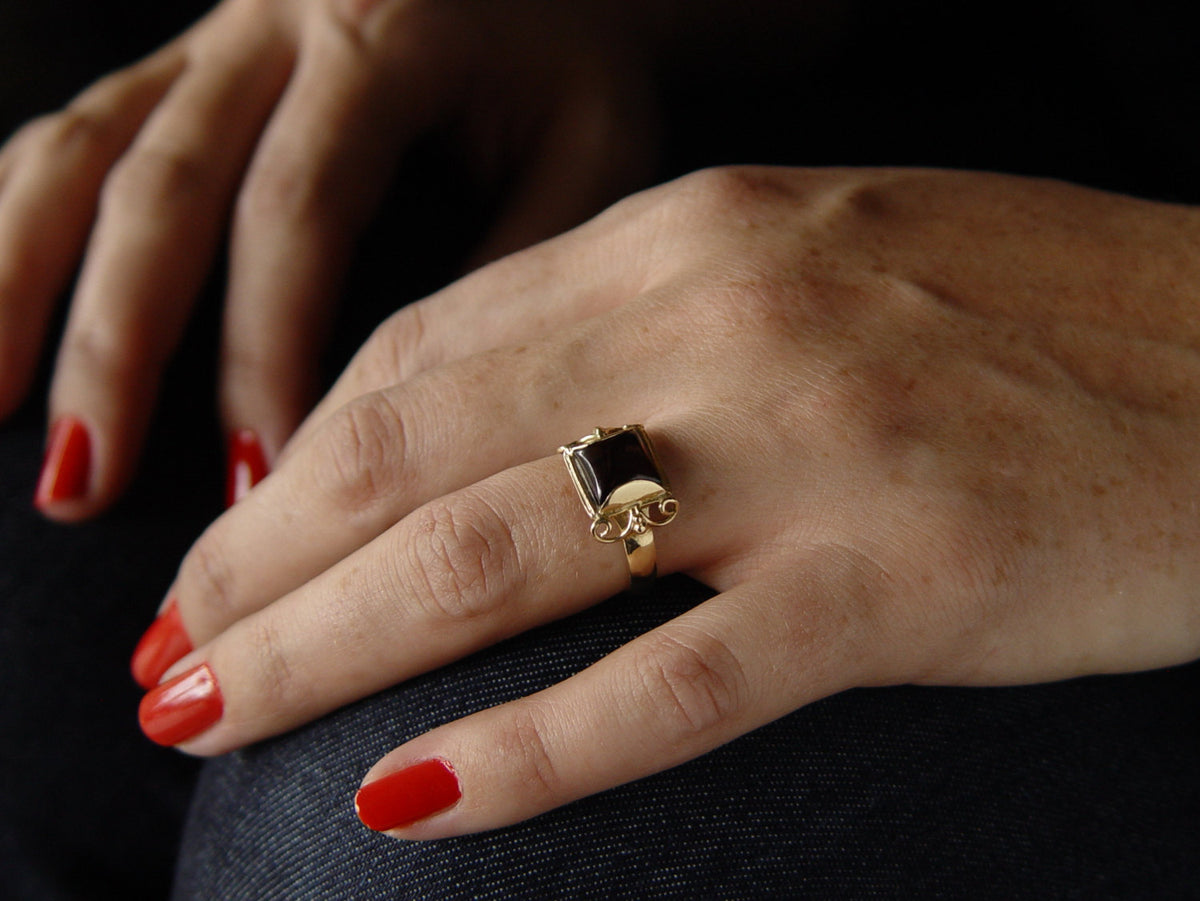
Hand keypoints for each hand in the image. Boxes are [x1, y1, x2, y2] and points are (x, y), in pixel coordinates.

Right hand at [1, 0, 659, 519]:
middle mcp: (276, 22)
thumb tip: (421, 410)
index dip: (263, 350)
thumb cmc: (576, 65)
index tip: (255, 484)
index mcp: (385, 37)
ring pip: (85, 148)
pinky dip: (15, 214)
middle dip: (112, 345)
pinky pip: (81, 126)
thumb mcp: (591, 149)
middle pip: (161, 186)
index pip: (296, 212)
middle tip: (82, 487)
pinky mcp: (188, 53)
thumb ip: (522, 260)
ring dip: (18, 280)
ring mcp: (215, 30)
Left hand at [134, 167, 1199, 836]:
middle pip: (412, 454)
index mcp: (689, 236)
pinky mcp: (896, 583)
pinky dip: (522, 752)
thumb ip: (641, 329)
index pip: (419, 353)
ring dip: (326, 652)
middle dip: (260, 564)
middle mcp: (719, 324)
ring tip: (215, 718)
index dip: (294, 462)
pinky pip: (665, 684)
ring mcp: (804, 454)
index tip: (221, 550)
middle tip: (166, 655)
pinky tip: (406, 805)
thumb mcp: (804, 269)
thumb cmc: (1023, 311)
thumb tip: (481, 432)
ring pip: (494, 563)